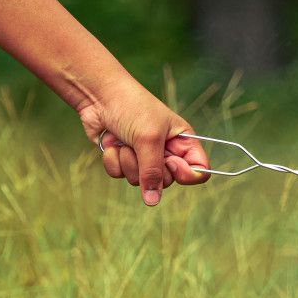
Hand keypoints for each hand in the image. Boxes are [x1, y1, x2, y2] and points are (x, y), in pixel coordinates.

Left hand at [77, 84, 210, 206]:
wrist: (99, 96)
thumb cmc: (131, 107)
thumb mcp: (148, 138)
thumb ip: (153, 171)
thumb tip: (152, 201)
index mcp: (182, 140)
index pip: (198, 170)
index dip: (186, 174)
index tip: (170, 162)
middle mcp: (165, 150)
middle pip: (166, 181)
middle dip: (148, 167)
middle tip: (142, 147)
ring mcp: (143, 156)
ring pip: (139, 181)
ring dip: (128, 162)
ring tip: (125, 141)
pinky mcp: (123, 158)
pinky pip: (120, 175)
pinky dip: (113, 160)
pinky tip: (111, 142)